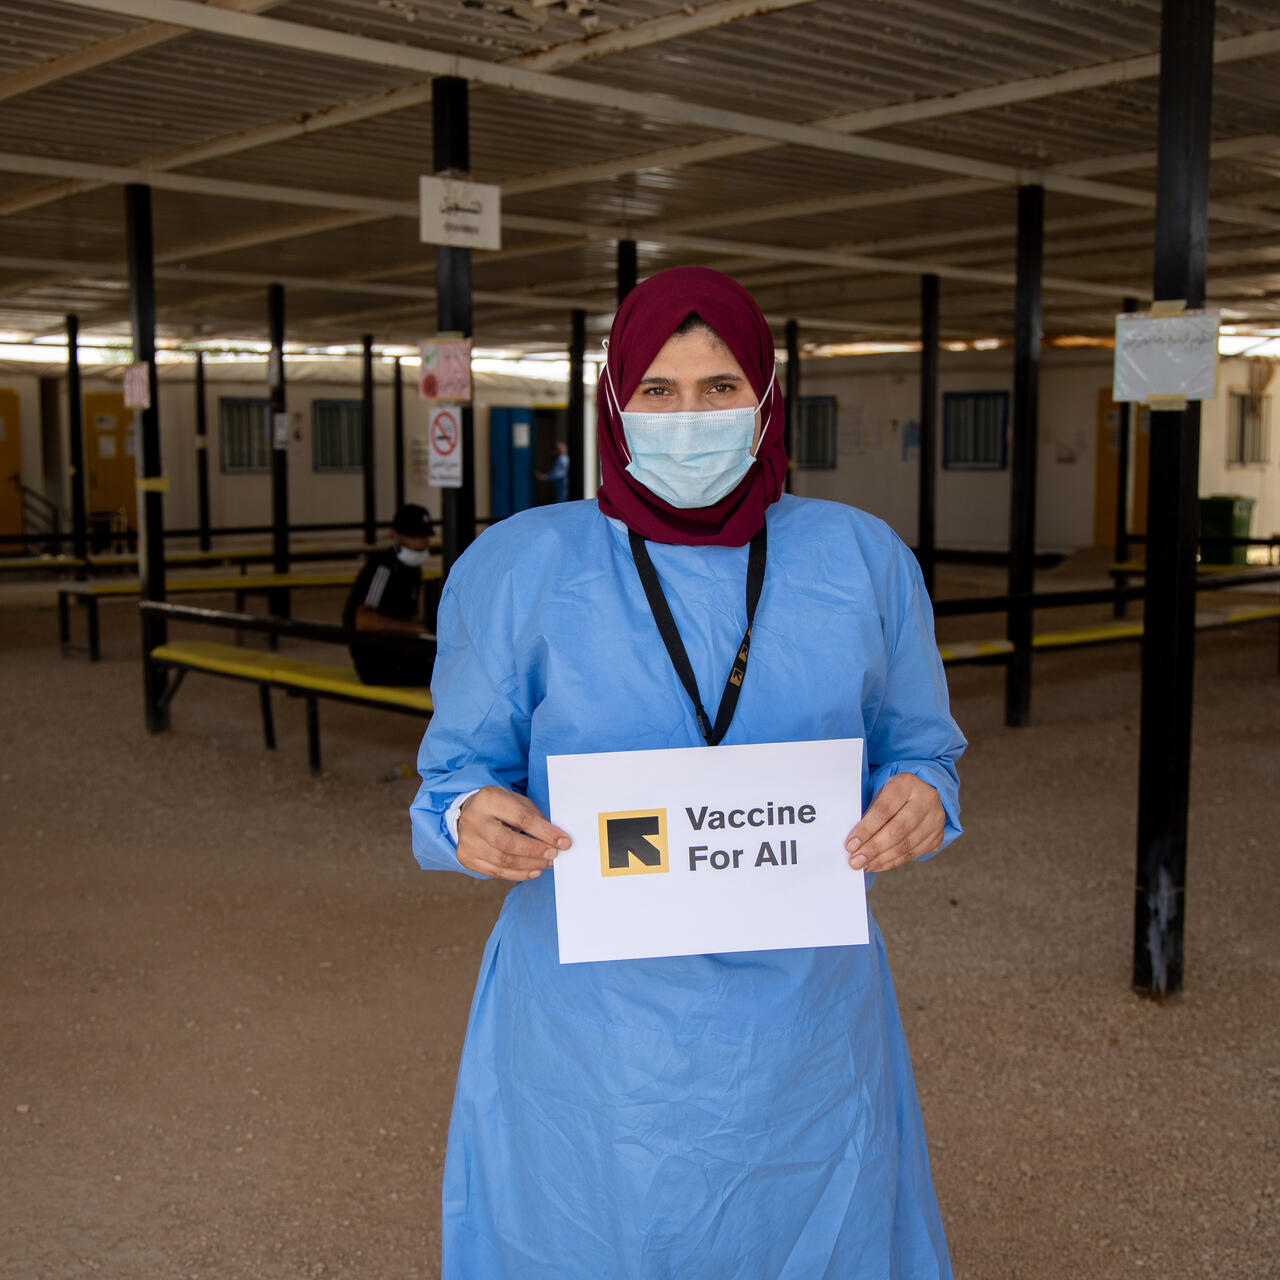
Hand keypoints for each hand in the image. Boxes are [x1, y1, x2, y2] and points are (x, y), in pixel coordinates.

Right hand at [455, 785, 571, 880]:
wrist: (470, 813)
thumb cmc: (499, 806)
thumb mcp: (516, 801)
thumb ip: (534, 817)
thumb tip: (556, 840)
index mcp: (488, 799)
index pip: (521, 818)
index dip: (545, 832)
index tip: (564, 842)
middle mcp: (473, 820)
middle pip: (507, 842)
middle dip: (535, 851)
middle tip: (553, 855)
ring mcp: (468, 841)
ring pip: (502, 860)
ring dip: (530, 864)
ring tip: (546, 863)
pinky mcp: (467, 858)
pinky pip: (496, 872)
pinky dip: (518, 874)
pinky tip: (533, 871)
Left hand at [844, 773, 943, 873]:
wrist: (921, 794)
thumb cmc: (893, 796)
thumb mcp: (881, 794)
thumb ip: (870, 815)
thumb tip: (854, 843)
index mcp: (907, 783)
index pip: (884, 810)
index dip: (866, 829)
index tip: (850, 845)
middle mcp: (926, 800)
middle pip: (897, 830)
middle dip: (873, 848)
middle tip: (855, 861)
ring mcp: (936, 819)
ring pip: (906, 845)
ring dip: (881, 859)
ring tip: (864, 865)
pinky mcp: (938, 836)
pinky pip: (913, 854)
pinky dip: (892, 862)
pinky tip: (877, 864)